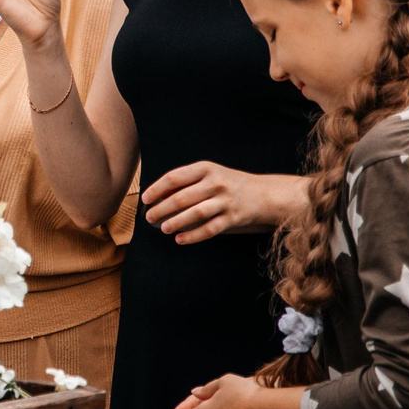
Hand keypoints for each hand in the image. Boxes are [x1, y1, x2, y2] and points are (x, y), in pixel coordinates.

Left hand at [142, 161, 285, 242]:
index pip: (174, 178)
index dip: (157, 189)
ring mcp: (226, 201)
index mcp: (206, 168)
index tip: (145, 199)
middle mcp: (216, 183)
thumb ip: (187, 181)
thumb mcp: (210, 173)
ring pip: (195, 214)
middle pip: (182, 198)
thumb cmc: (228, 183)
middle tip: (149, 217)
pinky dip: (192, 236)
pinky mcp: (233, 218)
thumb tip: (157, 195)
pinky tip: (180, 240)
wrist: (263, 193)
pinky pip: (209, 229)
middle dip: (161, 209)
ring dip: (175, 222)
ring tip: (163, 228)